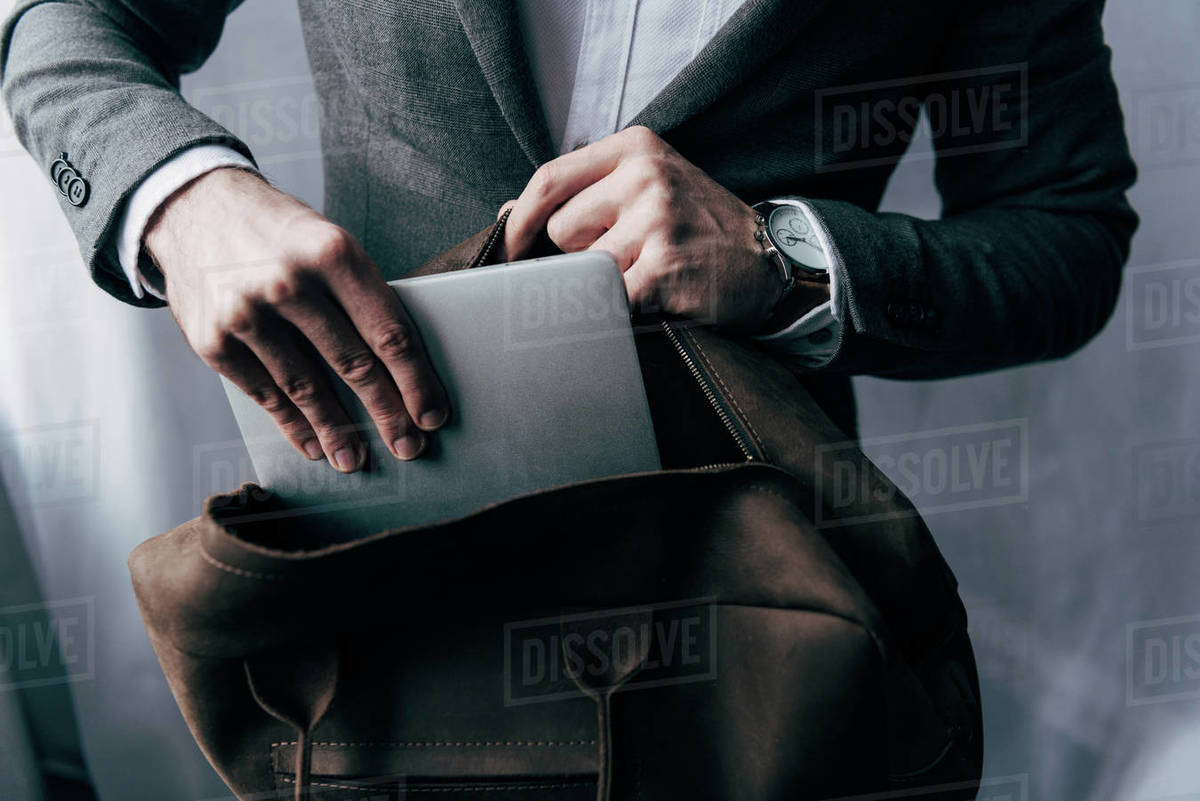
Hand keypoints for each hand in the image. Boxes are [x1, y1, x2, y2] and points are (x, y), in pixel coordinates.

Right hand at [145, 167, 448, 470]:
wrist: (193, 206)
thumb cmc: (279, 232)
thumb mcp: (327, 241)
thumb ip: (358, 295)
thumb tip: (402, 368)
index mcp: (333, 253)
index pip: (388, 330)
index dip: (416, 380)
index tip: (432, 414)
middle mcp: (290, 283)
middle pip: (354, 364)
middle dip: (387, 413)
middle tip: (409, 446)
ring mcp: (247, 313)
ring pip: (307, 388)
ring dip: (337, 432)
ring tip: (357, 459)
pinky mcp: (214, 340)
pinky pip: (264, 394)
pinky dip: (292, 424)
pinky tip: (312, 445)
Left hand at [500, 126, 817, 331]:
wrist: (768, 263)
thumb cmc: (696, 228)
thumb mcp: (645, 189)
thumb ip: (581, 193)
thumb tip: (505, 214)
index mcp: (635, 148)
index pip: (549, 179)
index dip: (518, 222)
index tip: (508, 252)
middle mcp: (646, 175)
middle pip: (560, 229)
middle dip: (578, 255)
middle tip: (624, 261)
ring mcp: (657, 219)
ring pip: (582, 267)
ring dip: (604, 285)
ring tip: (646, 278)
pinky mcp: (664, 266)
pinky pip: (607, 299)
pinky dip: (618, 311)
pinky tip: (651, 301)